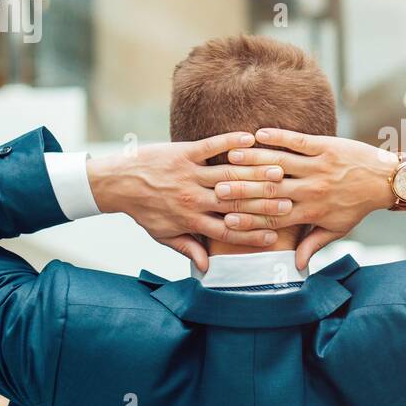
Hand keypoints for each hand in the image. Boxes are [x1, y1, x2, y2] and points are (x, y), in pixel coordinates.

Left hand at [86, 132, 292, 270]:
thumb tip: (207, 268)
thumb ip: (188, 249)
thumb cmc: (143, 210)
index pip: (228, 230)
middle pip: (235, 202)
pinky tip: (251, 138)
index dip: (253, 234)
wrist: (117, 183)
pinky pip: (211, 146)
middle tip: (289, 202)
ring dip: (255, 173)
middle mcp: (193, 198)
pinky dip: (231, 141)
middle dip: (263, 203)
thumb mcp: (163, 235)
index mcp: (190, 221)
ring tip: (280, 172)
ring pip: (228, 175)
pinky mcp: (183, 153)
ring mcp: (189, 174)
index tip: (275, 236)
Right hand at [220, 128, 400, 270]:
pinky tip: (258, 134)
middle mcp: (313, 190)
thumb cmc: (357, 206)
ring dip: (254, 160)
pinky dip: (278, 137)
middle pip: (271, 191)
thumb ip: (313, 244)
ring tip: (230, 157)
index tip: (225, 219)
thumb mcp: (337, 229)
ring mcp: (319, 167)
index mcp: (312, 212)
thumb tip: (296, 266)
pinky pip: (298, 141)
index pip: (274, 218)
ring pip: (281, 164)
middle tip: (217, 187)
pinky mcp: (327, 147)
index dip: (249, 220)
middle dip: (244, 190)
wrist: (385, 179)